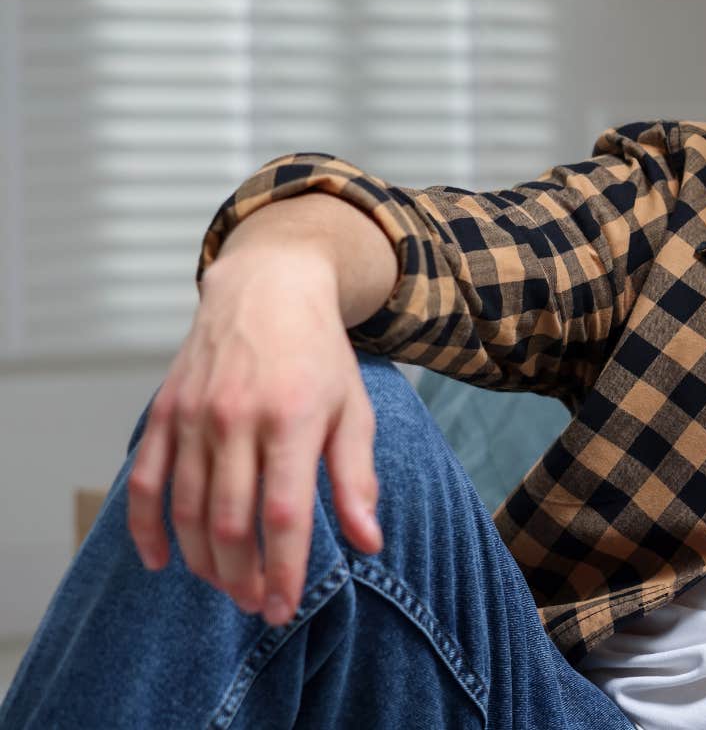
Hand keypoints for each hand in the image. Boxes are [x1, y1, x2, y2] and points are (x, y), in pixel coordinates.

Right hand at [126, 249, 384, 626]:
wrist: (268, 287)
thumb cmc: (319, 354)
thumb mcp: (355, 408)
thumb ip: (357, 478)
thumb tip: (369, 542)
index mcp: (293, 419)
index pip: (283, 514)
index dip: (282, 570)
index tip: (284, 607)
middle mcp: (237, 419)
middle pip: (229, 522)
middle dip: (242, 576)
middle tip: (256, 606)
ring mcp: (195, 416)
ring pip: (185, 510)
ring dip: (202, 561)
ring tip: (225, 587)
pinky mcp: (165, 413)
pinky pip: (146, 482)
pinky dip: (146, 529)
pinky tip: (162, 562)